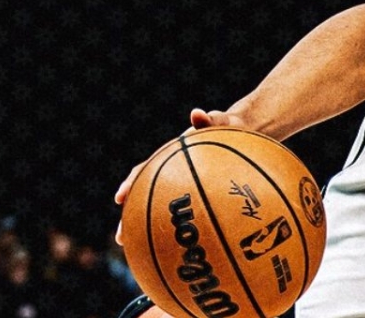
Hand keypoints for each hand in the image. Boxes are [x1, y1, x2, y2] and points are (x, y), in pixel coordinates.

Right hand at [113, 107, 245, 244]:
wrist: (244, 132)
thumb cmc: (230, 128)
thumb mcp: (222, 121)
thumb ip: (209, 119)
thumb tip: (198, 114)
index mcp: (172, 156)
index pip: (146, 170)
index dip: (131, 183)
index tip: (120, 198)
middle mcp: (173, 173)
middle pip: (146, 196)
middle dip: (131, 216)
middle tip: (121, 237)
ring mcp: (184, 186)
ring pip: (162, 209)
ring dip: (149, 228)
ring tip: (138, 251)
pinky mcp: (200, 195)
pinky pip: (189, 214)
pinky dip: (183, 230)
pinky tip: (182, 250)